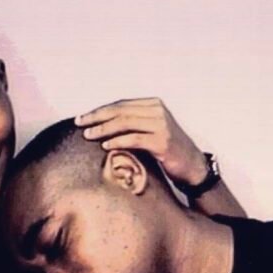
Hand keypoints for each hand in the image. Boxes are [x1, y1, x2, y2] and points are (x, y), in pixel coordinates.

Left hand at [75, 97, 207, 185]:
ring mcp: (161, 125)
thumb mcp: (151, 132)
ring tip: (88, 135)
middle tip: (80, 124)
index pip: (120, 105)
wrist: (193, 167)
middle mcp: (158, 111)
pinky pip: (134, 139)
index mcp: (153, 105)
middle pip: (120, 111)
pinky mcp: (162, 141)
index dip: (99, 111)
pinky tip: (105, 145)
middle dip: (96, 117)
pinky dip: (118, 141)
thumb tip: (102, 125)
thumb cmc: (168, 152)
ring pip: (125, 123)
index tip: (82, 118)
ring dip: (103, 129)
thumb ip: (132, 125)